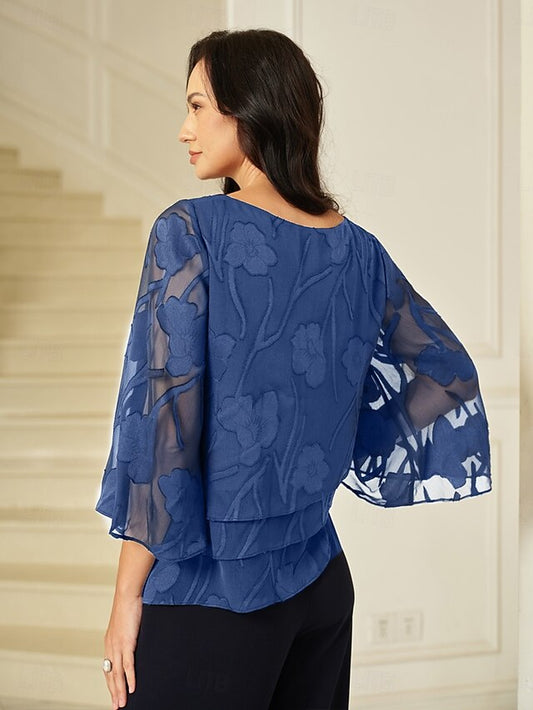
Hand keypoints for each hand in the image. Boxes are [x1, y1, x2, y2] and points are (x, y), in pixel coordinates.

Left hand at [103, 593, 142, 708]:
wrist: (127, 595)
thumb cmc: (128, 606)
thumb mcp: (126, 624)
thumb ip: (127, 634)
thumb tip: (133, 640)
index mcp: (110, 643)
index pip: (108, 668)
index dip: (110, 683)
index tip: (114, 694)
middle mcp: (111, 647)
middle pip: (111, 675)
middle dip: (113, 692)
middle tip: (116, 706)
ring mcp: (118, 646)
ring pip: (117, 674)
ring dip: (120, 691)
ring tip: (122, 703)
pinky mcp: (126, 643)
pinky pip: (128, 665)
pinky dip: (130, 678)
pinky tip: (132, 688)